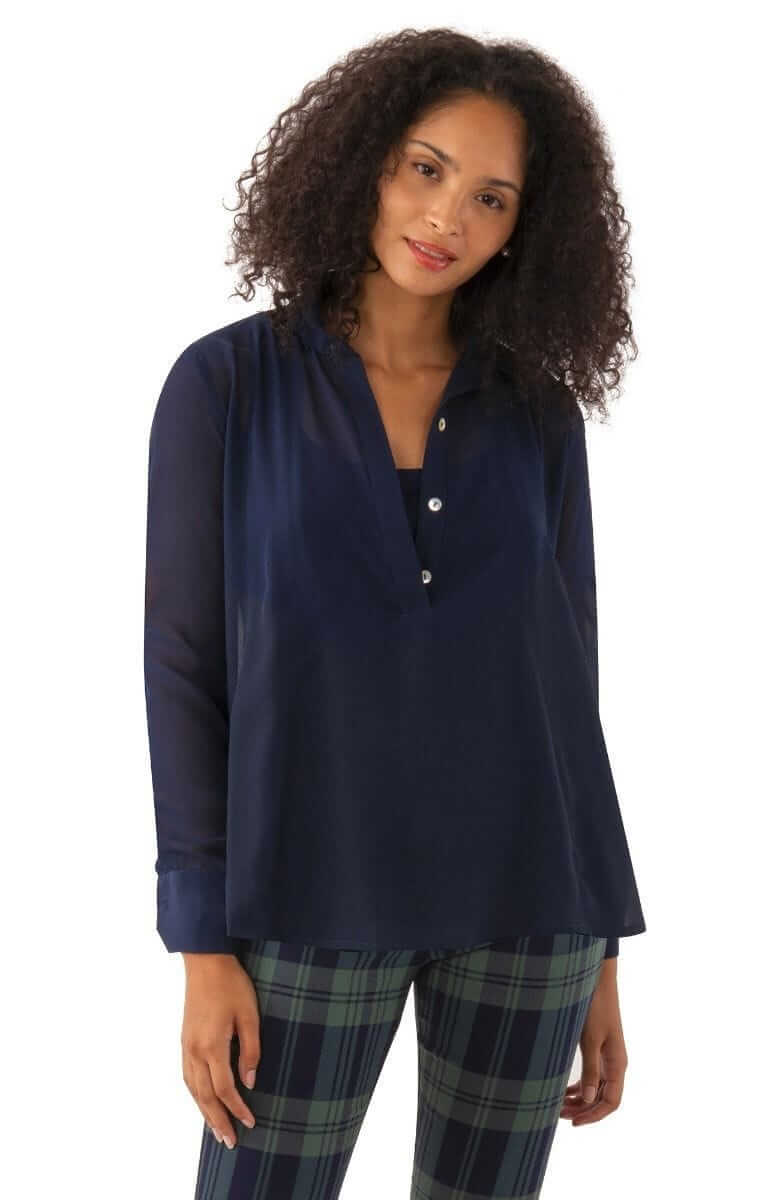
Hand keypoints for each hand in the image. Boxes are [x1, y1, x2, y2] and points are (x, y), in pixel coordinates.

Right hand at [180, 953, 260, 1148]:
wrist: (206, 961)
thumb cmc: (231, 984)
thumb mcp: (249, 1015)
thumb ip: (251, 1050)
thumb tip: (251, 1082)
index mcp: (212, 1046)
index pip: (225, 1088)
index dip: (238, 1108)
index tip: (250, 1122)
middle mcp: (194, 1051)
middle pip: (205, 1096)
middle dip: (218, 1121)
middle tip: (229, 1142)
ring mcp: (186, 1046)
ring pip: (193, 1089)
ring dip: (204, 1112)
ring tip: (215, 1131)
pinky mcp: (184, 1040)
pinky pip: (187, 1076)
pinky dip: (194, 1095)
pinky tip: (202, 1101)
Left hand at [559, 957, 626, 1125]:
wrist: (597, 979)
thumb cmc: (595, 1006)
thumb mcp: (590, 1039)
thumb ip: (590, 1069)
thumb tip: (588, 1100)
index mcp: (617, 1064)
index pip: (611, 1102)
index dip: (594, 1116)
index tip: (574, 1122)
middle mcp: (614, 1063)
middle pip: (602, 1098)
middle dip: (583, 1110)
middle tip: (558, 1115)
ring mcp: (606, 1055)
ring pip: (595, 1088)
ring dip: (579, 1099)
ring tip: (556, 1106)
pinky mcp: (597, 1047)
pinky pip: (591, 1075)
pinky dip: (578, 1085)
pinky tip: (562, 1090)